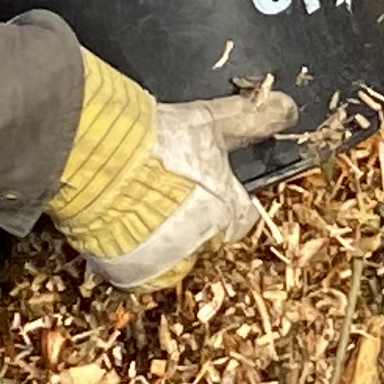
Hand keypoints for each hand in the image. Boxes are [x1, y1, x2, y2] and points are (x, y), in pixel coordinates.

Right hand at [44, 56, 299, 292]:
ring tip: (141, 213)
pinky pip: (142, 275)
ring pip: (177, 259)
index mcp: (226, 209)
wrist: (96, 158)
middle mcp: (203, 242)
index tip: (210, 191)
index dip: (227, 202)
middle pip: (209, 240)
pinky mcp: (131, 273)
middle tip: (168, 197)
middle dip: (196, 223)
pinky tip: (121, 231)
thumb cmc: (156, 139)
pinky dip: (135, 259)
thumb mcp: (209, 122)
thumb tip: (287, 109)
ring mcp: (167, 262)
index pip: (242, 217)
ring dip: (165, 242)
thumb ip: (250, 119)